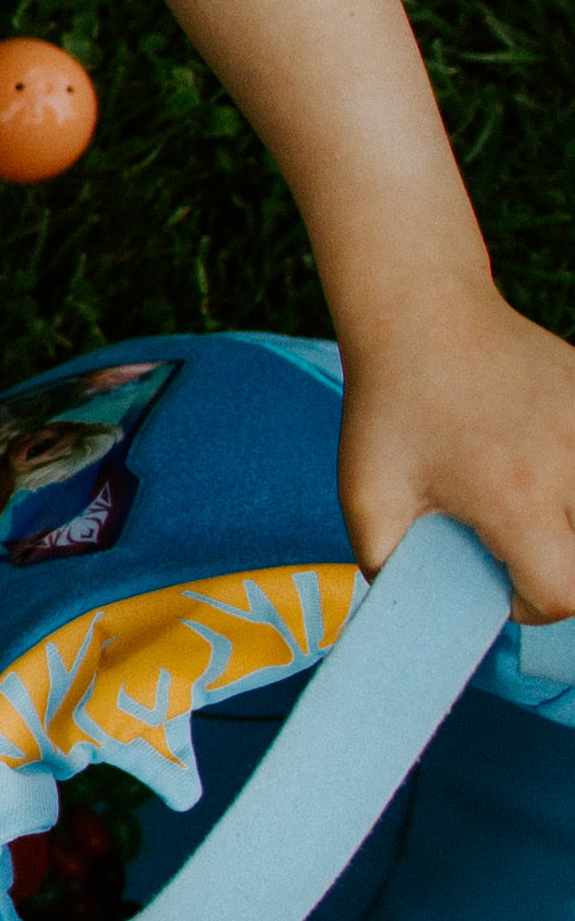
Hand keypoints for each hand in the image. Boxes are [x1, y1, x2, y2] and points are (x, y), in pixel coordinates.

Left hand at [335, 275, 574, 619]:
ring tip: (535, 510)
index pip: (563, 592)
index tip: (506, 585)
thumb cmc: (391, 405)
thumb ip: (385, 560)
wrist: (424, 315)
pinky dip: (574, 477)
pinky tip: (542, 462)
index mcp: (513, 497)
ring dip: (572, 521)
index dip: (533, 605)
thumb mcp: (366, 494)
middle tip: (524, 552)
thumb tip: (410, 599)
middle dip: (562, 570)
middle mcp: (569, 467)